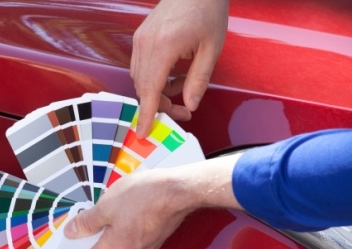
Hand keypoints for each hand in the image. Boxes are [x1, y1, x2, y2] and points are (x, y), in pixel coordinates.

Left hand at [64, 169, 192, 248]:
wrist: (179, 190)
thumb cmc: (145, 197)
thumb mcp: (106, 206)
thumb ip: (87, 222)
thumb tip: (72, 232)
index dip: (78, 242)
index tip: (75, 228)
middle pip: (106, 246)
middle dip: (100, 227)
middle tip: (100, 207)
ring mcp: (147, 246)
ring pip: (122, 238)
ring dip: (117, 223)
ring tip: (122, 202)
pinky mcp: (157, 236)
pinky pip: (137, 232)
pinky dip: (133, 221)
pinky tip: (135, 204)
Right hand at [131, 0, 228, 136]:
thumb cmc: (207, 11)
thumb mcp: (212, 48)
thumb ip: (199, 79)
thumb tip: (190, 104)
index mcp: (164, 47)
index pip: (151, 90)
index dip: (147, 114)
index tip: (144, 132)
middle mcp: (146, 44)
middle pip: (144, 88)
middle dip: (160, 105)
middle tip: (183, 111)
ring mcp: (140, 40)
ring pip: (140, 79)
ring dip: (157, 92)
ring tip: (182, 87)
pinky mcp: (140, 38)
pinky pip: (140, 67)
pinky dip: (153, 79)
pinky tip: (172, 75)